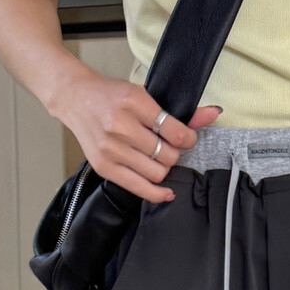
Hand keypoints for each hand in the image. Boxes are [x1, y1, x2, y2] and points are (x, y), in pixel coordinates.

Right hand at [54, 65, 222, 202]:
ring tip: (160, 160)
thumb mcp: (143, 95)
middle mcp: (121, 126)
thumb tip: (213, 114)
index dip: (188, 139)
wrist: (76, 99)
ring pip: (156, 173)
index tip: (187, 139)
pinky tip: (166, 192)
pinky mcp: (105, 166)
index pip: (173, 132)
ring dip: (165, 169)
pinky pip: (139, 188)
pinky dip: (157, 193)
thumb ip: (177, 112)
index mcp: (133, 102)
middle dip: (175, 154)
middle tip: (170, 148)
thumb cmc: (111, 96)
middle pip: (167, 155)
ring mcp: (111, 149)